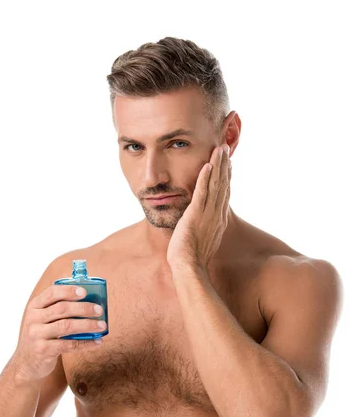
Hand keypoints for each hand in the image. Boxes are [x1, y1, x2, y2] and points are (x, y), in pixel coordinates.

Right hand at [13, 285, 105, 382]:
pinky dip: (86, 343)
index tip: (85, 292)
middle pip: (62, 309)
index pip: (52, 293)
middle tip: (99, 309)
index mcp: (34, 306)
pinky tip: (97, 341)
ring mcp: (37, 335)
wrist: (27, 362)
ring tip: (102, 325)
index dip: (69, 291)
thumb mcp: (43, 319)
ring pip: (67, 326)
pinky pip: (69, 345)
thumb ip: (58, 309)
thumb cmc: (42, 335)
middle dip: (83, 308)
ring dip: (88, 325)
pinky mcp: (43, 351)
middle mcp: (33, 318)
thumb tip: (91, 301)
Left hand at [167, 144, 231, 270]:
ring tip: (219, 150)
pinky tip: (207, 165)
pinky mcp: (196, 215)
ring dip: (217, 166)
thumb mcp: (203, 243)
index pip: (224, 195)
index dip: (226, 178)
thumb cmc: (192, 260)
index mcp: (218, 221)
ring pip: (215, 185)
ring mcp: (208, 214)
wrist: (189, 268)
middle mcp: (216, 215)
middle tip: (226, 149)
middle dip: (224, 166)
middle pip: (223, 185)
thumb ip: (205, 232)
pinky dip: (205, 178)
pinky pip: (202, 193)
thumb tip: (202, 229)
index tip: (228, 165)